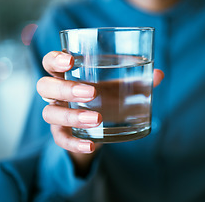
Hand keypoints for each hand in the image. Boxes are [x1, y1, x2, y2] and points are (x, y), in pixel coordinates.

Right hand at [37, 51, 163, 174]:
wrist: (99, 126)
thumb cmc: (105, 97)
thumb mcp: (118, 87)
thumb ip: (137, 80)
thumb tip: (159, 74)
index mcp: (67, 74)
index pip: (50, 62)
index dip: (55, 59)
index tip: (70, 60)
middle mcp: (56, 94)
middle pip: (45, 87)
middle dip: (65, 89)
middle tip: (91, 92)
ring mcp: (56, 115)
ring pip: (49, 114)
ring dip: (72, 116)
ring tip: (97, 119)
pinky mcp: (61, 134)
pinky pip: (60, 140)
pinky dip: (75, 144)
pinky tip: (92, 146)